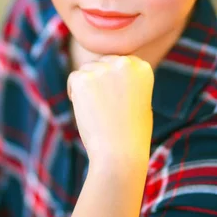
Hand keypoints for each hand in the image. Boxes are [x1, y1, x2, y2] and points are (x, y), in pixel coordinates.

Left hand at [67, 55, 153, 170]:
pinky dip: (75, 93)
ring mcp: (103, 70)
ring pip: (88, 70)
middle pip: (103, 63)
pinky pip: (74, 78)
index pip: (120, 62)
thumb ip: (127, 80)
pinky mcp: (83, 79)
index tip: (118, 102)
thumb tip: (108, 68)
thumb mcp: (140, 100)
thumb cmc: (132, 133)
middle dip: (100, 81)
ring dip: (88, 86)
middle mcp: (124, 63)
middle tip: (106, 108)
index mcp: (142, 67)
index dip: (115, 82)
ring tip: (98, 111)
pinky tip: (85, 109)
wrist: (120, 153)